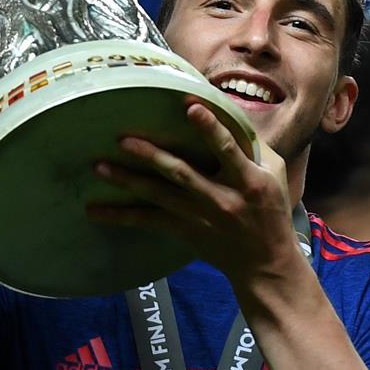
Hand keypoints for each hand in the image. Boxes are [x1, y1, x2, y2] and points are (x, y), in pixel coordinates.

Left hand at [88, 101, 296, 288]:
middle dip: (152, 156)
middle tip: (124, 140)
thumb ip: (252, 145)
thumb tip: (225, 112)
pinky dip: (121, 216)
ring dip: (128, 180)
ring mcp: (199, 217)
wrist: (263, 262)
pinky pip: (148, 221)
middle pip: (182, 174)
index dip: (210, 129)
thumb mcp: (275, 174)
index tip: (191, 107)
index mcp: (247, 181)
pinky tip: (95, 211)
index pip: (227, 150)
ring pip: (159, 196)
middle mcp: (220, 198)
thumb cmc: (270, 210)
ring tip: (99, 167)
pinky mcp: (184, 230)